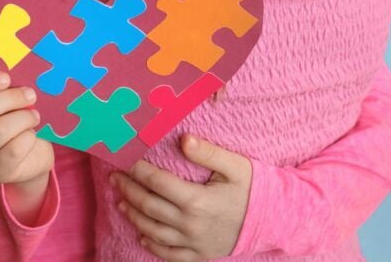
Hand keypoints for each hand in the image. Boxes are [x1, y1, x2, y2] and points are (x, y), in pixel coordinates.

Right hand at [0, 70, 53, 186]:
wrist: (31, 156)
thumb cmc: (14, 119)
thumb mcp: (3, 100)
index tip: (6, 77)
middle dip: (10, 98)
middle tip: (29, 94)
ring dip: (22, 117)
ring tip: (34, 114)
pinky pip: (13, 149)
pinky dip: (28, 137)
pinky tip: (32, 134)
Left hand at [110, 134, 251, 260]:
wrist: (274, 220)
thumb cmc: (252, 188)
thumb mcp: (235, 165)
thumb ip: (208, 152)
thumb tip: (184, 139)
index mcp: (197, 200)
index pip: (156, 182)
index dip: (137, 170)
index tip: (124, 159)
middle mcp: (191, 225)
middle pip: (149, 206)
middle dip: (128, 190)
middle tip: (115, 178)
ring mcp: (194, 243)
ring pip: (153, 231)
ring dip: (134, 215)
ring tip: (122, 202)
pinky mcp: (199, 256)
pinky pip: (169, 254)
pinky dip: (151, 245)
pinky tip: (142, 234)